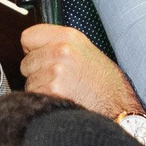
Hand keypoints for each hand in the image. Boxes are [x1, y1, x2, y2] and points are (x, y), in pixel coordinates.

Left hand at [20, 24, 143, 120]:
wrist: (120, 108)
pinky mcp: (53, 90)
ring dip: (41, 90)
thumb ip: (60, 46)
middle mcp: (61, 50)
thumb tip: (35, 50)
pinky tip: (63, 101)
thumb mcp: (87, 52)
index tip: (41, 58)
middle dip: (37, 73)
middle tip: (60, 81)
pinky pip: (34, 97)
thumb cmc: (107, 85)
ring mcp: (56, 70)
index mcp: (69, 36)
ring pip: (29, 82)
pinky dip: (44, 102)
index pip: (27, 37)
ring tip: (64, 92)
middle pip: (26, 62)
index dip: (33, 51)